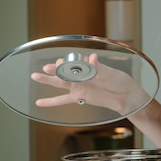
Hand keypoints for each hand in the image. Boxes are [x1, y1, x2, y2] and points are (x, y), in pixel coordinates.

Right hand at [30, 53, 150, 114]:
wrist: (125, 97)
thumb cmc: (120, 81)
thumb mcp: (110, 73)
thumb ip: (99, 67)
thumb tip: (92, 58)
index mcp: (89, 65)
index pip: (75, 61)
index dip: (71, 62)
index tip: (71, 62)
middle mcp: (82, 74)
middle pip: (64, 69)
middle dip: (55, 67)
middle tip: (47, 67)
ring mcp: (79, 85)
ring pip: (60, 82)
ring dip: (48, 79)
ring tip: (34, 76)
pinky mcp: (79, 97)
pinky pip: (62, 100)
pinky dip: (51, 101)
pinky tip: (39, 102)